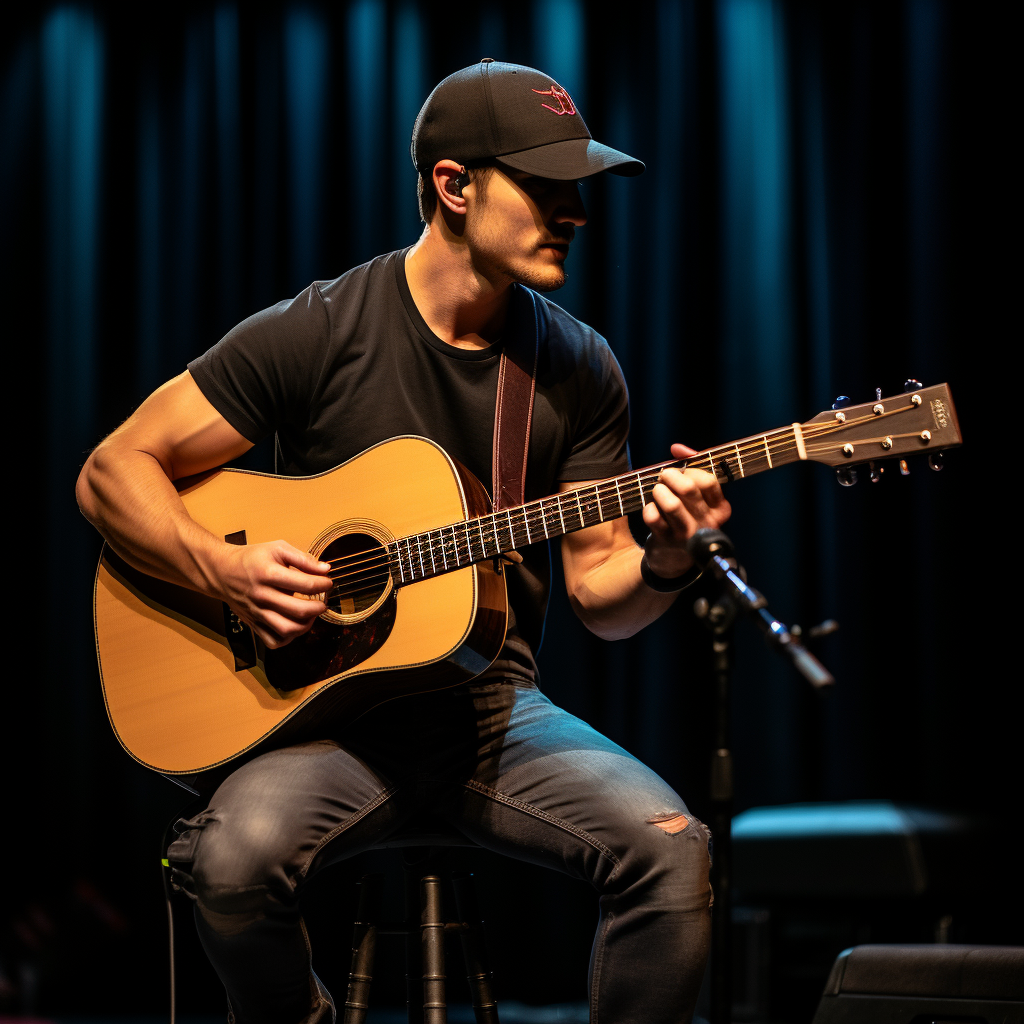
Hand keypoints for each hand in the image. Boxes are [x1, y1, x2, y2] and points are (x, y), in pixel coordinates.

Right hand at [208, 540, 333, 648]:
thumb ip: (303, 558)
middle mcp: (262, 595)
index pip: (306, 584)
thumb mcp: (277, 548)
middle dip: (319, 607)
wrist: (222, 572)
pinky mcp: (253, 624)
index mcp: (269, 574)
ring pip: (287, 630)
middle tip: (323, 601)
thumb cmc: (252, 558)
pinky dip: (288, 638)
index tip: (328, 582)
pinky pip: (273, 641)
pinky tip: (295, 625)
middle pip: (299, 610)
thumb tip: (325, 569)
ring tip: (311, 615)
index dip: (323, 584)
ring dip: (306, 625)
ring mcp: (257, 613)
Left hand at [641, 443, 731, 578]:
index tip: (681, 471)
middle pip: (687, 489)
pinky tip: (651, 509)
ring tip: (657, 491)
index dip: (690, 470)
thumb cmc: (687, 517)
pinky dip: (648, 508)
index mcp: (720, 509)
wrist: (675, 557)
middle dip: (670, 476)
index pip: (708, 481)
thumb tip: (677, 448)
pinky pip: (653, 517)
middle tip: (663, 477)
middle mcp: (707, 522)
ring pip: (671, 503)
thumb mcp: (698, 495)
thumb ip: (691, 466)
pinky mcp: (668, 540)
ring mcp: (688, 533)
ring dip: (659, 491)